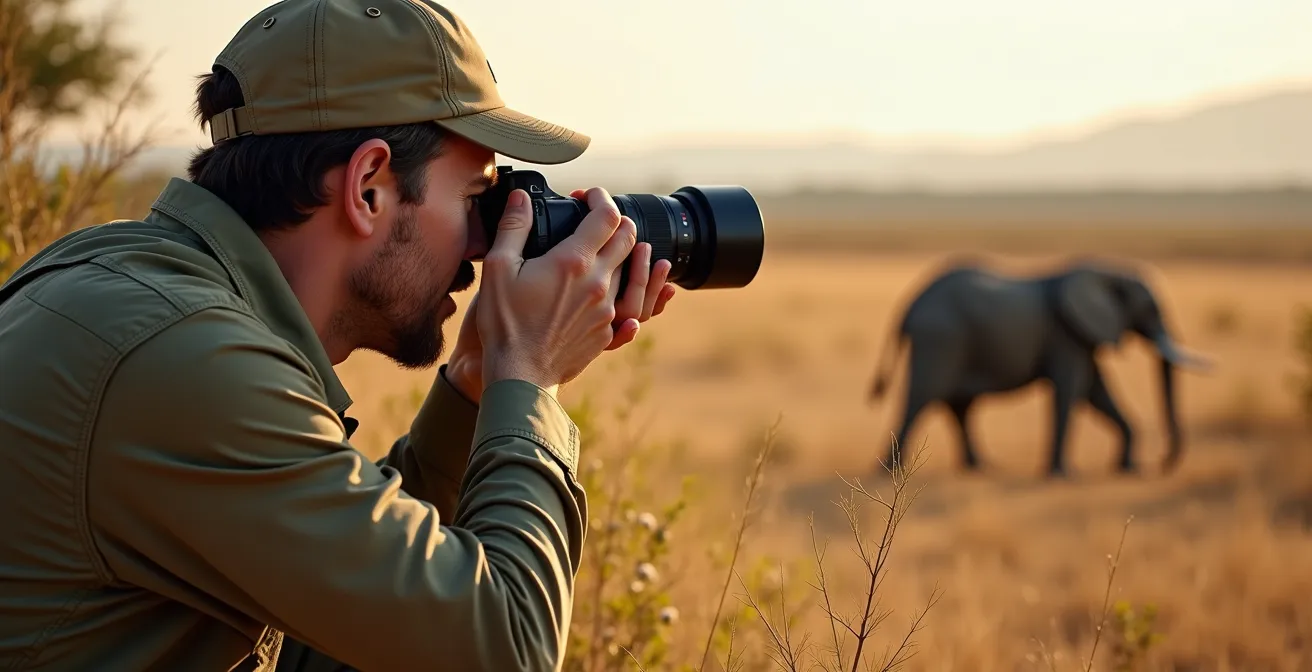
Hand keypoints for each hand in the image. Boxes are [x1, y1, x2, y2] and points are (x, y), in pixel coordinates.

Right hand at [445, 190, 678, 400]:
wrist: (520, 375)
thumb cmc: (504, 323)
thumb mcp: (498, 268)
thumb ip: (513, 227)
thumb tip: (521, 197)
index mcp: (573, 262)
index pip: (606, 216)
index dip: (600, 198)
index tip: (588, 196)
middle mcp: (598, 283)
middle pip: (628, 239)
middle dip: (618, 221)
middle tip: (599, 219)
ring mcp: (607, 309)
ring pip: (629, 270)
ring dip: (623, 253)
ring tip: (606, 249)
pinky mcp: (607, 330)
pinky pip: (625, 302)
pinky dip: (621, 286)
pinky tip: (605, 285)